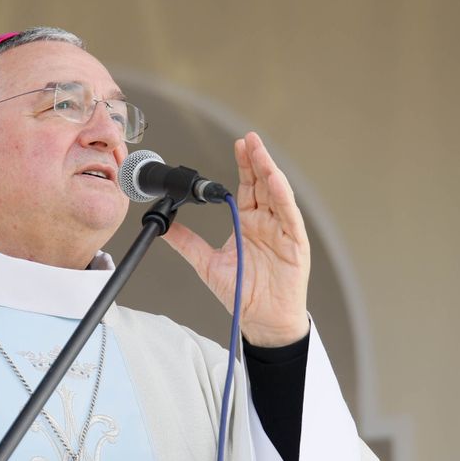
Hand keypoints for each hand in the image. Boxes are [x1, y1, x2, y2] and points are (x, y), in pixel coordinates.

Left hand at [162, 132, 310, 346]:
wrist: (262, 321)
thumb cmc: (243, 293)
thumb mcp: (207, 264)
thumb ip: (187, 242)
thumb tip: (163, 226)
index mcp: (248, 223)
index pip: (247, 187)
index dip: (243, 166)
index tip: (238, 145)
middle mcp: (267, 223)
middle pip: (262, 184)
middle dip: (256, 160)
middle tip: (248, 139)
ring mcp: (282, 232)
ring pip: (277, 194)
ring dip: (269, 171)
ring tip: (260, 151)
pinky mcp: (295, 244)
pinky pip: (289, 216)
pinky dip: (282, 197)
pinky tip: (274, 180)